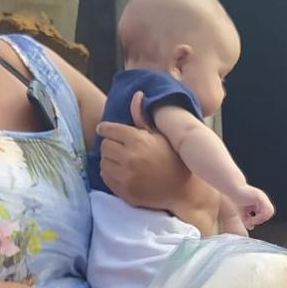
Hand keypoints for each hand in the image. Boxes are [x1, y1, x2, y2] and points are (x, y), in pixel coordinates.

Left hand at [97, 91, 189, 209]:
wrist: (183, 190)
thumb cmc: (173, 159)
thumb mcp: (160, 135)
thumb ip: (142, 117)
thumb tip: (136, 95)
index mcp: (138, 140)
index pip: (109, 130)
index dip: (106, 129)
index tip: (105, 130)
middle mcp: (130, 158)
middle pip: (104, 146)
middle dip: (110, 144)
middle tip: (118, 147)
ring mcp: (127, 177)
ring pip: (103, 162)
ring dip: (109, 160)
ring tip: (121, 160)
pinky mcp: (125, 192)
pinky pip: (106, 178)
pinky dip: (110, 174)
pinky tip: (122, 172)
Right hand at [233, 184, 274, 229]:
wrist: (233, 189)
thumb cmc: (236, 199)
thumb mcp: (242, 213)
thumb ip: (247, 220)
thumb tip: (251, 227)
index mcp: (261, 202)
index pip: (266, 213)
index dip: (260, 219)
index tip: (249, 220)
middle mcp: (263, 199)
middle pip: (270, 213)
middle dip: (261, 219)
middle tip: (251, 221)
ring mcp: (263, 198)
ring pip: (269, 212)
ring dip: (260, 219)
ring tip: (250, 220)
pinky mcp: (259, 198)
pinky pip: (265, 210)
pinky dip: (259, 217)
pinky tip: (251, 218)